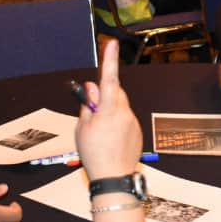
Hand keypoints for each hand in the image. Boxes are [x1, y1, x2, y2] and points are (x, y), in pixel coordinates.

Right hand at [76, 39, 142, 180]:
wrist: (114, 177)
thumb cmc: (94, 153)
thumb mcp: (83, 128)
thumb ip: (88, 104)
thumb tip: (92, 86)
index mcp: (109, 111)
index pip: (109, 79)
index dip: (110, 60)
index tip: (112, 44)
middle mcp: (124, 113)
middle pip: (116, 92)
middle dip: (105, 94)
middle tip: (92, 109)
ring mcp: (133, 122)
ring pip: (121, 106)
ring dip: (111, 110)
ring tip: (101, 131)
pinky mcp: (137, 130)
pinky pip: (126, 118)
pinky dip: (118, 122)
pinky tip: (111, 139)